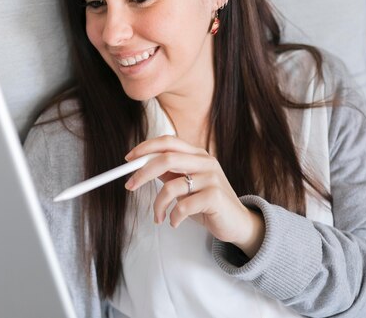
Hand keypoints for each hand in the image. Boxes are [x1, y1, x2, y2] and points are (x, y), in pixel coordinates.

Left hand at [124, 135, 264, 257]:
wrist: (237, 223)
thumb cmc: (208, 204)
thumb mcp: (187, 185)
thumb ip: (169, 173)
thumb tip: (142, 165)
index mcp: (197, 154)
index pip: (168, 141)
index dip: (145, 148)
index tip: (128, 160)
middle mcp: (206, 162)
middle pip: (166, 158)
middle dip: (142, 173)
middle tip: (130, 186)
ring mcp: (212, 178)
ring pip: (171, 186)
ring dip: (158, 205)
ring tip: (158, 217)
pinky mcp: (215, 197)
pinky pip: (183, 206)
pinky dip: (173, 217)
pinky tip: (174, 222)